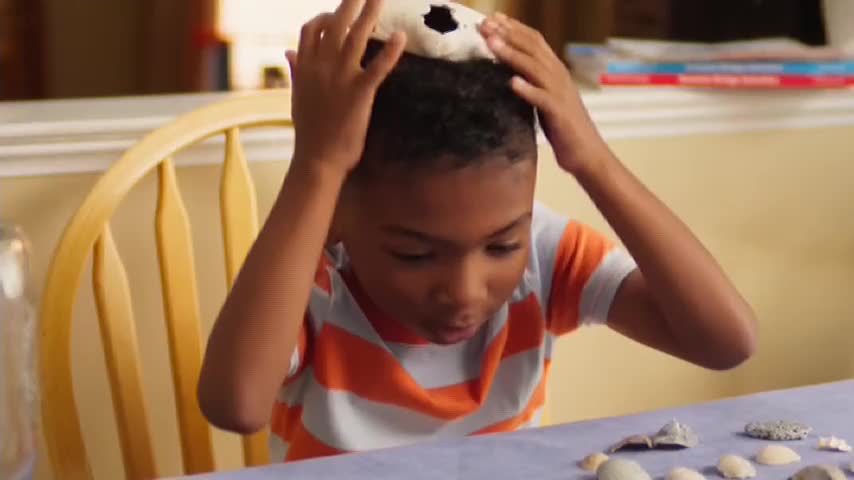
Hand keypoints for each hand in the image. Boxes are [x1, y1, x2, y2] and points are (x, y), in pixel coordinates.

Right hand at [286, 0, 406, 175]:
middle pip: (335, 24)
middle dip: (350, 3)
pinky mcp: (359, 93)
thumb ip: (296, 70)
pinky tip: (401, 37)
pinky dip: (390, 51)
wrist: (317, 159)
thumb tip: (288, 51)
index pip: (311, 29)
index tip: (337, 13)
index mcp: (305, 67)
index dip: (324, 16)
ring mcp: (340, 78)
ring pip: (356, 37)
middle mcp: (321, 66)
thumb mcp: (297, 96)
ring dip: (370, 14)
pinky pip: (377, 67)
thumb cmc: (309, 132)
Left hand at [479, 13, 608, 176]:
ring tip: (491, 44)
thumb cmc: (563, 127)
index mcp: (555, 71)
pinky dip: (528, 89)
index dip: (513, 28)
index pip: (534, 41)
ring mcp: (560, 94)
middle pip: (532, 48)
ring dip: (512, 55)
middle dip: (507, 34)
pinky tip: (512, 82)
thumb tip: (508, 71)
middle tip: (485, 24)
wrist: (587, 153)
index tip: (491, 19)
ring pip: (535, 68)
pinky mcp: (559, 114)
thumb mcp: (545, 98)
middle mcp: (559, 76)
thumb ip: (533, 82)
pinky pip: (542, 99)